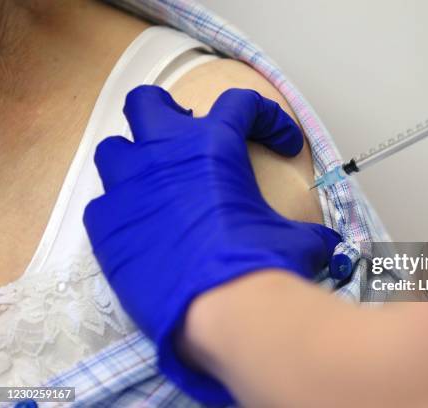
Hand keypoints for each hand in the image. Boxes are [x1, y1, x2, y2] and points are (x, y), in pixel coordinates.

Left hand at [83, 86, 340, 403]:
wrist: (219, 310)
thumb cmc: (260, 265)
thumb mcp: (295, 239)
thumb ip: (305, 231)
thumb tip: (324, 243)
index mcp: (213, 147)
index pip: (241, 104)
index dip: (268, 118)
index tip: (281, 145)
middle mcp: (164, 154)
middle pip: (148, 104)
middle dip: (166, 115)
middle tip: (186, 141)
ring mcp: (127, 187)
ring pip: (115, 149)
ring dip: (135, 162)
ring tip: (156, 187)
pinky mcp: (104, 225)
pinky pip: (104, 205)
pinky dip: (123, 214)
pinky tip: (143, 235)